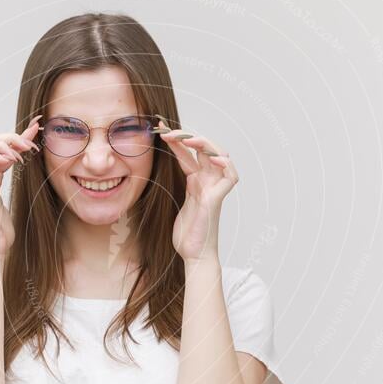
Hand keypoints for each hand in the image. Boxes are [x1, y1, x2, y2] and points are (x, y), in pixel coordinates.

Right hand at [0, 115, 41, 257]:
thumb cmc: (1, 233)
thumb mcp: (12, 203)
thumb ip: (15, 186)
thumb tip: (28, 173)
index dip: (15, 136)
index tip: (35, 128)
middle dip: (8, 137)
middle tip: (29, 144)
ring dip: (1, 145)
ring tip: (20, 152)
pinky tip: (11, 162)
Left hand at [157, 119, 238, 261]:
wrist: (193, 255)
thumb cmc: (186, 234)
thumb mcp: (173, 205)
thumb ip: (172, 189)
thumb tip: (153, 175)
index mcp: (195, 182)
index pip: (187, 154)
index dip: (175, 140)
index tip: (160, 128)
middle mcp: (206, 182)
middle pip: (203, 149)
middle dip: (187, 137)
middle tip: (168, 132)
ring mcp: (213, 189)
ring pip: (219, 156)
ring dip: (205, 144)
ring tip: (188, 138)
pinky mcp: (216, 199)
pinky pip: (229, 177)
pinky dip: (227, 165)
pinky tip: (217, 158)